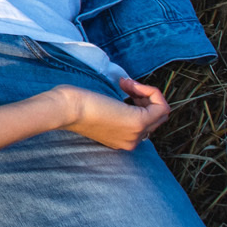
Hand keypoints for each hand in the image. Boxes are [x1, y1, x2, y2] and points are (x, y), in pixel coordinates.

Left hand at [54, 78, 169, 149]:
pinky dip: (152, 91)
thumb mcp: (100, 111)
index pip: (146, 124)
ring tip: (125, 84)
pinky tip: (131, 85)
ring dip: (147, 93)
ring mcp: (136, 133)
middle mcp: (132, 141)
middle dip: (144, 96)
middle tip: (125, 84)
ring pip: (160, 112)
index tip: (123, 88)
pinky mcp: (138, 121)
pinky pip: (162, 106)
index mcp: (121, 140)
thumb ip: (117, 111)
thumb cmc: (73, 104)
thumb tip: (132, 95)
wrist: (64, 108)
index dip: (139, 103)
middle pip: (155, 119)